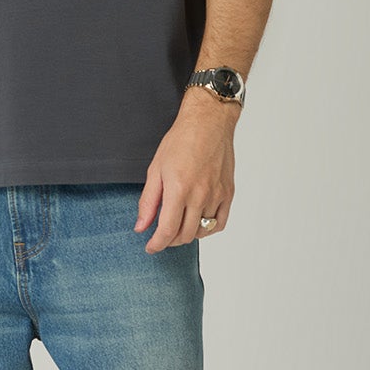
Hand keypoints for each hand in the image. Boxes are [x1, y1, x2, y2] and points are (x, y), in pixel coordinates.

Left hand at [135, 94, 237, 251]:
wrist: (208, 122)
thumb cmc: (181, 140)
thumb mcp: (155, 169)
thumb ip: (148, 201)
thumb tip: (141, 226)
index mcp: (179, 189)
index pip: (167, 230)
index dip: (157, 244)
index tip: (150, 247)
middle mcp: (200, 195)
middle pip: (185, 235)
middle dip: (169, 241)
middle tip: (161, 234)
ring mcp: (217, 195)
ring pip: (202, 231)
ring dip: (187, 234)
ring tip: (178, 224)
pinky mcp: (228, 193)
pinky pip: (219, 223)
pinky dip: (207, 228)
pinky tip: (197, 222)